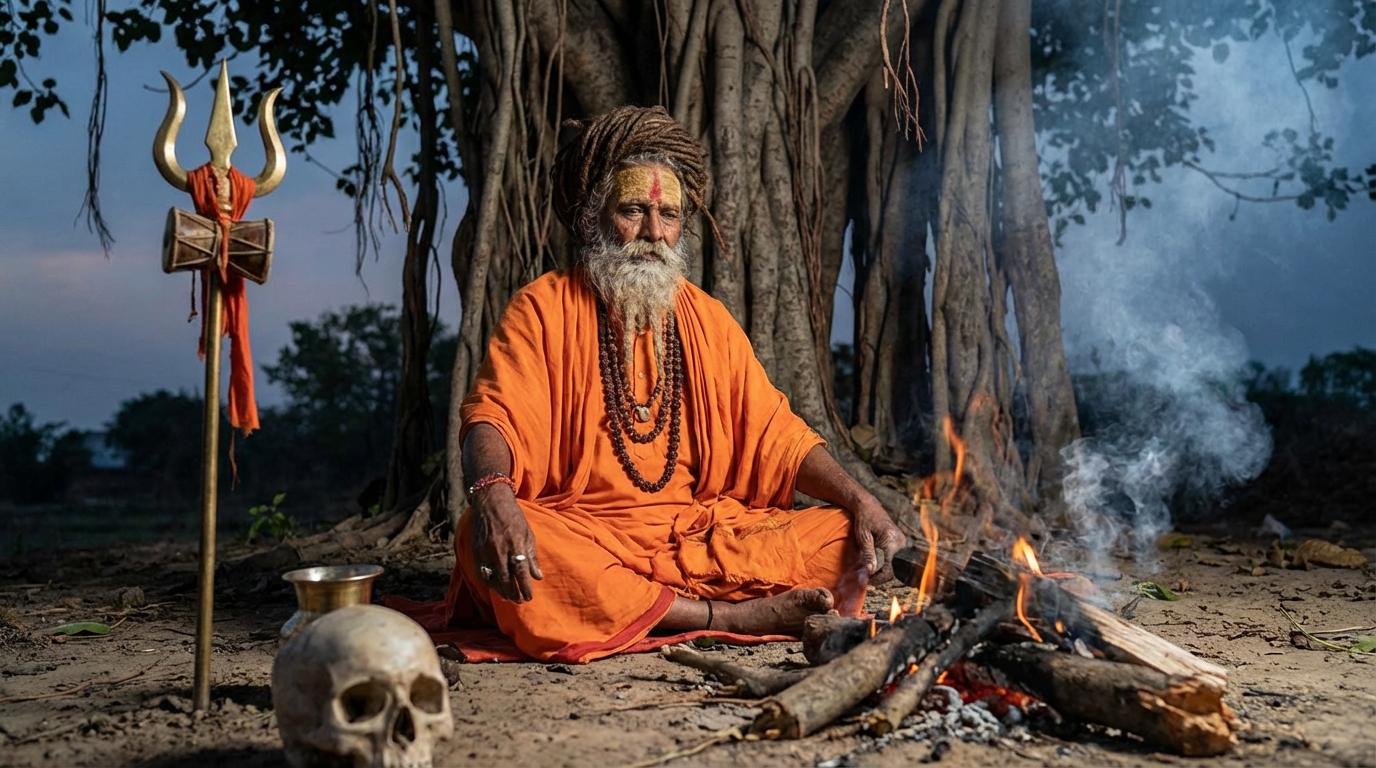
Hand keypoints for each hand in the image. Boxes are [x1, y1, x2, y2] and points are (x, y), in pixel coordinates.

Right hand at [469, 487, 543, 602]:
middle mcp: (499, 549)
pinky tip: (496, 587)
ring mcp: (486, 550)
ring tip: (510, 597)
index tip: (529, 597)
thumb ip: (532, 556)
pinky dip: (490, 583)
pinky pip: (482, 573)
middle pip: (506, 578)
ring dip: (501, 591)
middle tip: (521, 601)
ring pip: (493, 578)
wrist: (491, 502)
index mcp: (515, 543)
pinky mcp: (476, 551)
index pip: (521, 571)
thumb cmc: (514, 518)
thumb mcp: (528, 534)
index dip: (525, 587)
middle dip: (513, 593)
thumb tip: (538, 577)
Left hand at [850, 494, 906, 585]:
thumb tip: (871, 571)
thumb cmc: (863, 520)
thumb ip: (868, 554)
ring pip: (893, 564)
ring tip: (869, 571)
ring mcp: (902, 542)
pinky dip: (885, 562)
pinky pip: (894, 557)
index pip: (888, 569)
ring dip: (882, 569)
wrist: (869, 506)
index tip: (868, 582)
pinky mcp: (900, 542)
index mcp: (891, 542)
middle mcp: (900, 542)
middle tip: (867, 579)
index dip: (878, 578)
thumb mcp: (863, 537)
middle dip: (879, 575)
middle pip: (892, 568)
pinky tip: (875, 563)